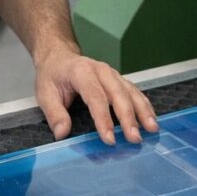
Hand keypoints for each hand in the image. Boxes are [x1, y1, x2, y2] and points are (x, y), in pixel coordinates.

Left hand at [34, 47, 157, 145]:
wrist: (59, 56)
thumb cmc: (53, 75)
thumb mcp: (44, 93)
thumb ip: (54, 114)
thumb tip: (62, 134)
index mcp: (81, 72)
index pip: (95, 96)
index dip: (103, 119)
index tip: (109, 139)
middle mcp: (101, 71)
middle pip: (118, 94)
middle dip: (128, 117)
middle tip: (134, 138)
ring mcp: (112, 74)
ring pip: (131, 92)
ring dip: (142, 111)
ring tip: (151, 129)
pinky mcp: (119, 80)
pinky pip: (135, 92)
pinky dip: (144, 106)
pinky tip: (151, 120)